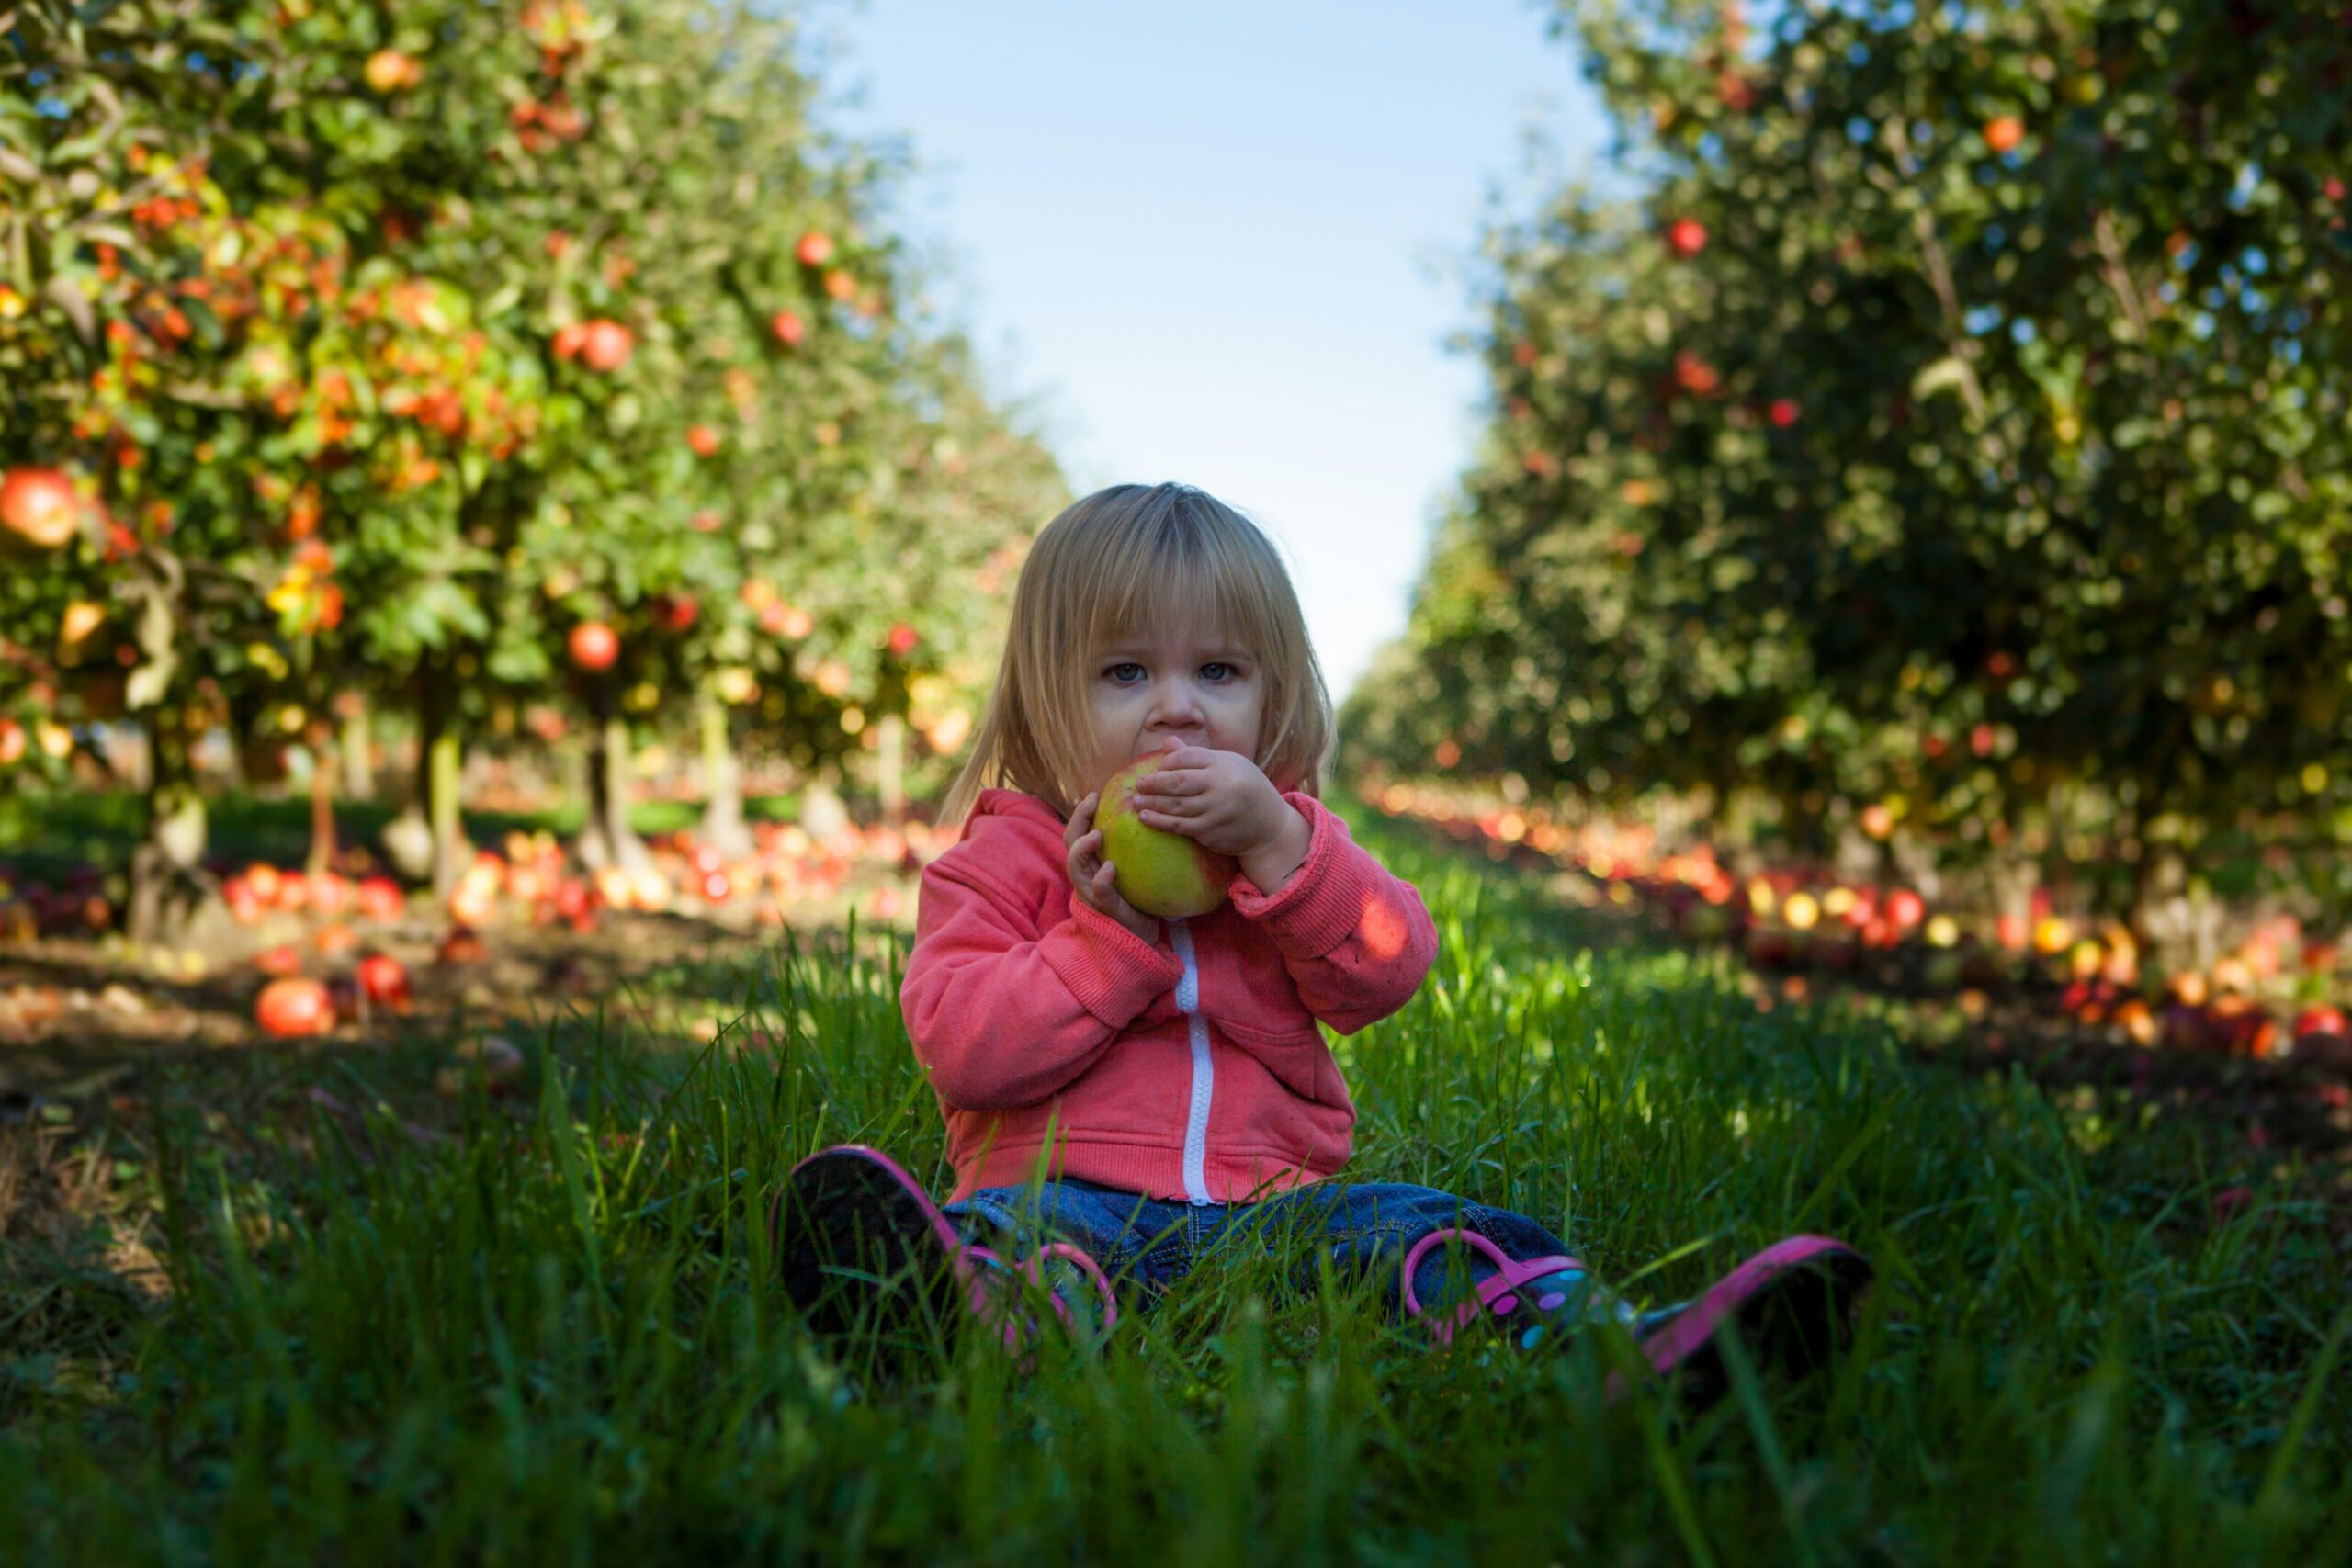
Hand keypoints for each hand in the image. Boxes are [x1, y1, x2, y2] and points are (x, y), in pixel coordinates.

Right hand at [1065, 790, 1162, 946]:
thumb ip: (1132, 848)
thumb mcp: (1132, 868)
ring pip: (1075, 867)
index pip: (1076, 834)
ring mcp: (1092, 894)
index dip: (1081, 813)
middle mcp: (1085, 877)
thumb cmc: (1138, 899)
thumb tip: (1150, 814)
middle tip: (1092, 802)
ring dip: (1082, 849)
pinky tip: (1109, 869)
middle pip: (1069, 843)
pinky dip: (1101, 879)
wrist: (1141, 936)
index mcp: (1090, 865)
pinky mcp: (1106, 909)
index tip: (1095, 795)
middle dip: (1077, 820)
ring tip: (1097, 835)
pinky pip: (1098, 893)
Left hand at [1130, 741, 1303, 863]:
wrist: (1270, 826)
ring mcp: (1215, 810)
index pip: (1187, 757)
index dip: (1168, 762)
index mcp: (1224, 764)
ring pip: (1175, 805)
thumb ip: (1197, 757)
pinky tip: (1146, 818)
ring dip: (1152, 803)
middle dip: (1154, 782)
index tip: (1158, 769)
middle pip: (1177, 781)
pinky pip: (1180, 826)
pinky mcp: (1211, 831)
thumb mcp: (1229, 766)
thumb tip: (1168, 742)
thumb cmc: (1246, 790)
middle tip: (1139, 785)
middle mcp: (1220, 785)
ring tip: (1136, 802)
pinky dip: (1160, 822)